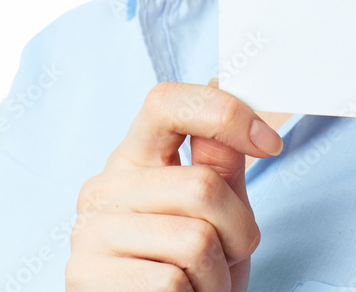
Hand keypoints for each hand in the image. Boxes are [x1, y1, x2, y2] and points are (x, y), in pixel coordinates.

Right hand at [64, 78, 281, 290]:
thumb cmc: (193, 269)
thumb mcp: (218, 210)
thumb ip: (219, 157)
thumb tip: (217, 84)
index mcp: (134, 157)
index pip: (165, 103)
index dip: (223, 112)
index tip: (269, 143)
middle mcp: (104, 187)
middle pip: (202, 185)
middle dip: (238, 231)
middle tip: (229, 256)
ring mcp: (89, 233)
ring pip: (194, 241)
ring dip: (217, 275)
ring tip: (202, 285)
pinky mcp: (86, 280)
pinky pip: (172, 284)